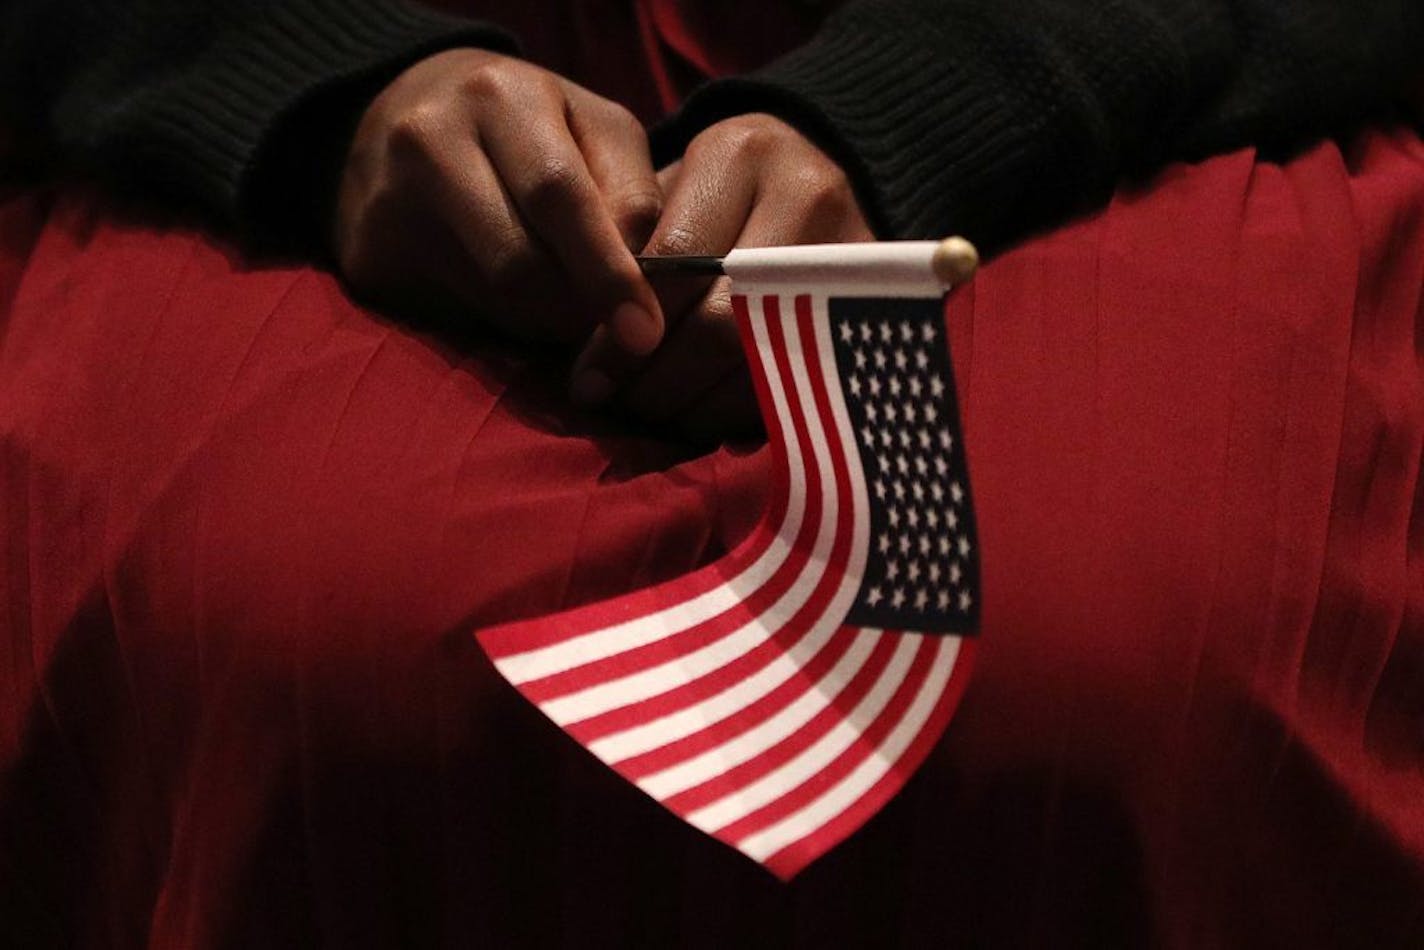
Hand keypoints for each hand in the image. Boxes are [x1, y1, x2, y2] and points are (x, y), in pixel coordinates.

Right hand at [335, 48, 664, 352]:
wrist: (394, 114)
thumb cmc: (522, 127)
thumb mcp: (590, 128)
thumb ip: (631, 194)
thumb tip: (648, 283)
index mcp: (500, 98)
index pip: (560, 197)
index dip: (608, 272)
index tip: (644, 330)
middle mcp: (431, 142)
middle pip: (522, 265)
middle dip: (579, 309)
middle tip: (609, 324)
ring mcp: (389, 203)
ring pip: (493, 302)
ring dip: (546, 322)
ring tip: (562, 301)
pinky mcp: (370, 258)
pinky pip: (457, 319)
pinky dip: (501, 325)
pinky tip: (508, 299)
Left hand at [570, 113, 874, 440]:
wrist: (823, 164)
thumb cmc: (720, 189)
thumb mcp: (671, 188)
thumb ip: (631, 259)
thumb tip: (594, 364)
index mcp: (739, 155)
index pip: (674, 264)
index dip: (625, 337)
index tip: (590, 383)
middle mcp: (805, 196)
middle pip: (724, 321)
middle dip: (661, 381)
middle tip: (623, 410)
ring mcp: (851, 251)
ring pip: (766, 360)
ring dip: (701, 407)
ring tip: (660, 420)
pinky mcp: (876, 303)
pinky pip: (804, 380)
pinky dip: (749, 411)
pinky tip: (712, 419)